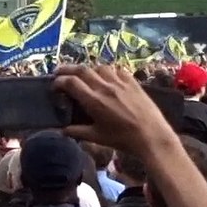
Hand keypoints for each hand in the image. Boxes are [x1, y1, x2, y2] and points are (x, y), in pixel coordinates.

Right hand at [53, 65, 176, 155]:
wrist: (152, 136)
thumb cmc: (123, 139)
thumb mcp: (97, 137)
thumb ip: (77, 132)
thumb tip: (61, 131)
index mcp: (93, 101)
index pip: (71, 82)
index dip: (59, 81)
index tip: (54, 85)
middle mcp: (105, 87)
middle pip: (82, 69)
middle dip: (68, 69)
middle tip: (60, 72)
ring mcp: (120, 83)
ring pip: (99, 67)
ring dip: (89, 69)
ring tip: (85, 75)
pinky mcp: (133, 83)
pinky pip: (117, 70)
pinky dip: (108, 72)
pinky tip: (108, 78)